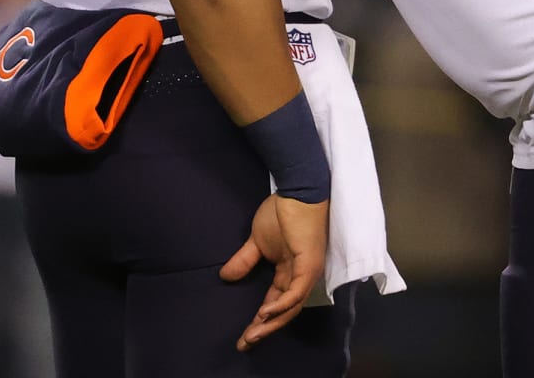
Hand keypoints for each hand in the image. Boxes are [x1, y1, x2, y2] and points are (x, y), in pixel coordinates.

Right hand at [219, 194, 328, 349]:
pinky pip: (296, 291)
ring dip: (271, 322)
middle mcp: (301, 277)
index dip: (260, 321)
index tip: (243, 336)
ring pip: (291, 307)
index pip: (275, 303)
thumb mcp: (257, 241)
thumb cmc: (281, 212)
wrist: (296, 190)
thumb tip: (225, 277)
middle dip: (264, 330)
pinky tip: (265, 313)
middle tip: (245, 343)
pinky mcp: (309, 263)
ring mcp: (307, 271)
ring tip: (252, 333)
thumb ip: (245, 260)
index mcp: (290, 272)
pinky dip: (281, 304)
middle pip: (284, 312)